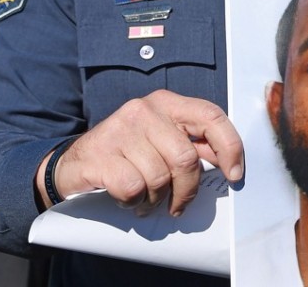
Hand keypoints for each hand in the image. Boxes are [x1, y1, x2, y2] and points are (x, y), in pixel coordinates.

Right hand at [36, 90, 243, 215]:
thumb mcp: (161, 140)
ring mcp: (120, 129)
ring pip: (159, 177)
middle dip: (187, 190)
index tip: (235, 175)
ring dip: (156, 199)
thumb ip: (193, 145)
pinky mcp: (101, 154)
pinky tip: (127, 198)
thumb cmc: (127, 154)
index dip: (230, 147)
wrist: (72, 163)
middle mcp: (145, 109)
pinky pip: (134, 187)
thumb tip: (230, 162)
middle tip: (178, 205)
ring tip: (146, 200)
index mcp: (167, 103)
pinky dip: (134, 201)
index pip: (211, 116)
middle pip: (185, 158)